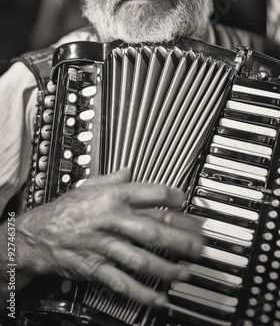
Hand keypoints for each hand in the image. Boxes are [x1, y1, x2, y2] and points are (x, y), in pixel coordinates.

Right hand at [16, 169, 201, 306]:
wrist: (37, 234)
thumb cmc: (65, 210)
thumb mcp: (88, 187)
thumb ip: (112, 179)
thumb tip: (130, 170)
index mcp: (112, 197)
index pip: (150, 193)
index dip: (173, 197)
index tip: (188, 204)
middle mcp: (111, 220)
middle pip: (152, 229)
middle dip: (180, 239)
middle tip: (200, 245)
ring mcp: (104, 245)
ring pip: (141, 258)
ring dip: (167, 267)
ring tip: (186, 272)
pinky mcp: (95, 267)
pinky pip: (122, 282)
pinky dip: (141, 292)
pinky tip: (159, 298)